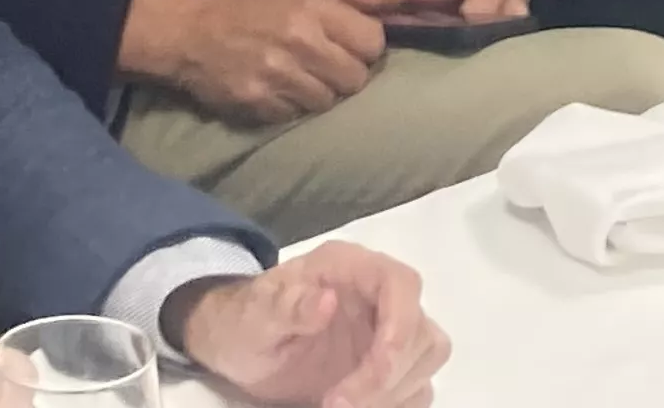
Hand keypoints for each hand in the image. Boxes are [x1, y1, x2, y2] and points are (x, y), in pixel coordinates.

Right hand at [119, 0, 389, 124]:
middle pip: (355, 78)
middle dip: (346, 73)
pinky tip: (280, 90)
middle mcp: (300, 43)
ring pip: (327, 101)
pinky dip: (292, 106)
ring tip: (303, 77)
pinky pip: (296, 115)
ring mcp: (278, 76)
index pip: (372, 41)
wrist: (192, 35)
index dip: (366, 44)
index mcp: (313, 9)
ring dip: (320, 92)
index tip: (350, 43)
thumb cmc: (251, 7)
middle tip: (328, 64)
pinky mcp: (258, 103)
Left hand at [170, 243, 448, 407]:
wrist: (238, 344)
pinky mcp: (385, 368)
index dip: (402, 324)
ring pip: (426, 359)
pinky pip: (415, 387)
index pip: (401, 284)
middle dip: (389, 375)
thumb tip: (325, 301)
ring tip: (342, 407)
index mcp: (351, 269)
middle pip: (421, 331)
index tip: (378, 368)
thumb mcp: (255, 314)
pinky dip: (396, 403)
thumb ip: (287, 306)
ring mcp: (386, 333)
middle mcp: (379, 297)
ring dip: (395, 392)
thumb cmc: (245, 321)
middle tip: (338, 403)